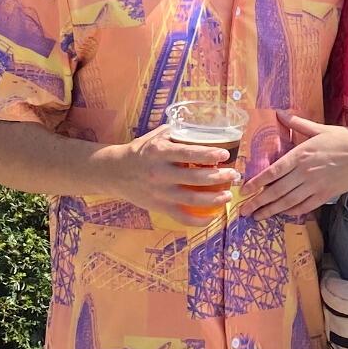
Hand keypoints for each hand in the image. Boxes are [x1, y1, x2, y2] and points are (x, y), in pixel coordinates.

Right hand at [104, 127, 239, 226]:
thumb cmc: (139, 151)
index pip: (188, 153)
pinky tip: (212, 216)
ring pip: (192, 200)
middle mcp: (160, 173)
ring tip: (228, 195)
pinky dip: (199, 220)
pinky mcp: (158, 207)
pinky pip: (181, 217)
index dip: (208, 155)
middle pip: (195, 178)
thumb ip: (176, 133)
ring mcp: (160, 192)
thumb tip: (201, 128)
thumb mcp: (155, 137)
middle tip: (233, 175)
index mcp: (160, 152)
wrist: (114, 172)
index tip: (224, 155)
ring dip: (214, 199)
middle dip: (219, 177)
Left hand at [243, 117, 347, 218]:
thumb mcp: (320, 129)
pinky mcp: (326, 195)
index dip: (257, 182)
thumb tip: (280, 113)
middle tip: (244, 210)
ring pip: (288, 202)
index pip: (273, 172)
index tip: (244, 190)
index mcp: (301, 155)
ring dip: (271, 210)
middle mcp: (305, 173)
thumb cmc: (344, 139)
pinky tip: (283, 214)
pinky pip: (305, 206)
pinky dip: (292, 212)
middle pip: (277, 191)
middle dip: (258, 202)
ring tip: (258, 217)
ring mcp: (315, 186)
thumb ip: (297, 124)